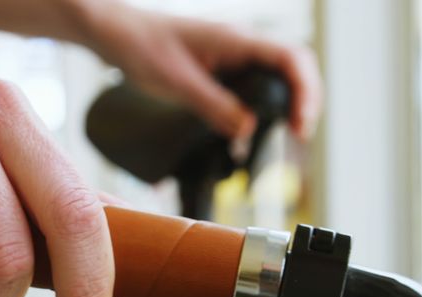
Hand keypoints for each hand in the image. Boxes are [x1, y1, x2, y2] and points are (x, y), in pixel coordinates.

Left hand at [82, 4, 322, 141]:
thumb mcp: (177, 83)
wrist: (115, 34)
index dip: (305, 92)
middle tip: (297, 136)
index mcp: (236, 40)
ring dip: (285, 103)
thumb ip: (213, 105)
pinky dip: (262, 105)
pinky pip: (252, 83)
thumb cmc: (142, 48)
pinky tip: (252, 128)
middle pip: (292, 67)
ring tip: (284, 135)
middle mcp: (241, 44)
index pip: (291, 59)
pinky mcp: (220, 67)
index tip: (299, 126)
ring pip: (274, 76)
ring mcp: (232, 54)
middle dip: (303, 100)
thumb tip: (248, 130)